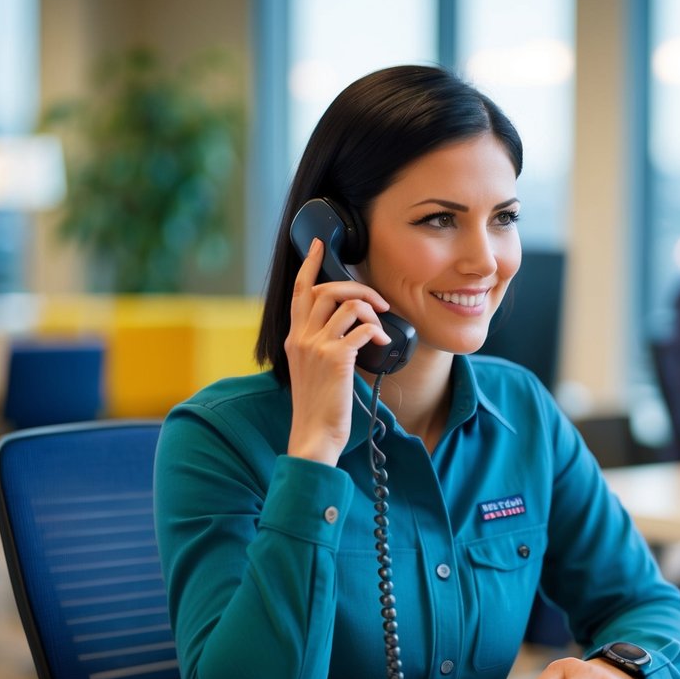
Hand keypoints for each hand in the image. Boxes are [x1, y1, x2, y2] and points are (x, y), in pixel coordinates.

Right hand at [284, 237, 391, 465]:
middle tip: (379, 299)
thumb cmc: (319, 407)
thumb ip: (322, 345)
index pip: (299, 291)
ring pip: (348, 304)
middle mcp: (301, 337)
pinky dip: (378, 330)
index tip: (319, 244)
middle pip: (328, 289)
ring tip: (382, 325)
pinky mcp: (335, 358)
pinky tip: (384, 341)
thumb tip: (351, 327)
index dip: (310, 264)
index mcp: (295, 338)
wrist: (314, 434)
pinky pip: (363, 328)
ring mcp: (316, 346)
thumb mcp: (312, 370)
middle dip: (358, 286)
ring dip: (372, 309)